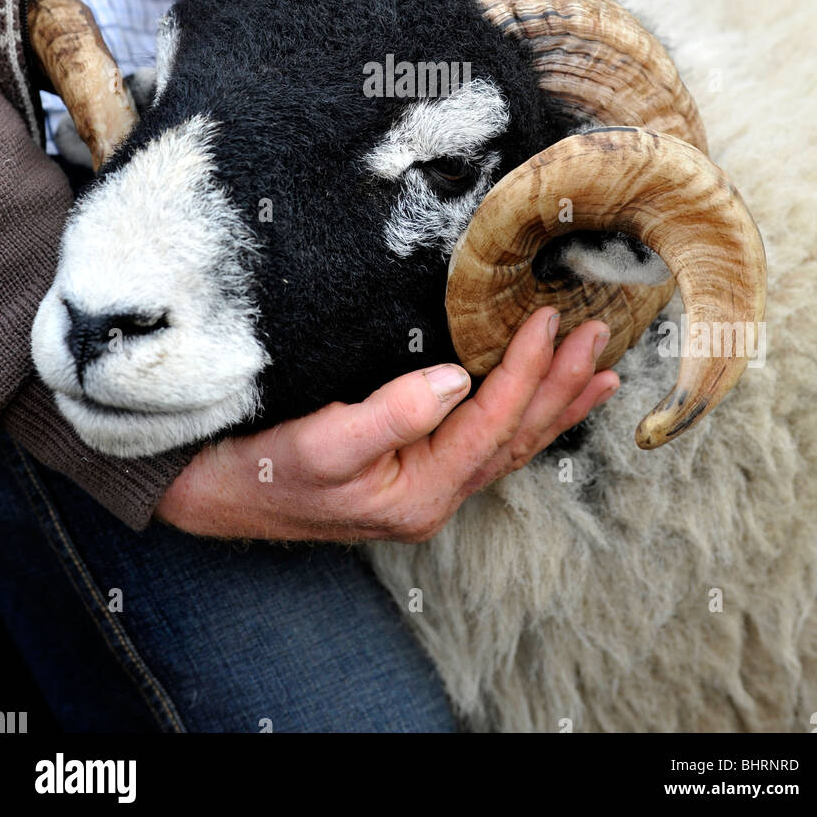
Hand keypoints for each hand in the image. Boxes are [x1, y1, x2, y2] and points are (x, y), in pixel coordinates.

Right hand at [155, 310, 617, 541]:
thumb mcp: (321, 442)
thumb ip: (391, 414)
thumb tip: (455, 379)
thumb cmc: (262, 468)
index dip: (527, 369)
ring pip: (509, 443)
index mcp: (421, 492)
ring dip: (555, 404)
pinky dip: (522, 416)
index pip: (492, 422)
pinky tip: (538, 399)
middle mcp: (435, 496)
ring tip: (598, 372)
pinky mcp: (414, 472)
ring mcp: (427, 487)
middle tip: (601, 338)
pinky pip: (487, 442)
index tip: (553, 320)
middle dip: (562, 387)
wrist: (216, 495)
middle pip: (517, 438)